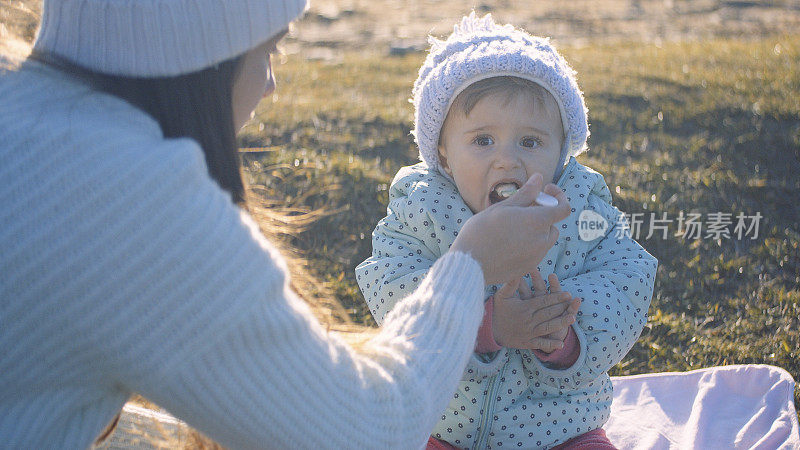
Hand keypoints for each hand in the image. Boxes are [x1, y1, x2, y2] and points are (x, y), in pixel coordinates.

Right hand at [450, 173, 570, 284]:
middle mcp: (542, 240)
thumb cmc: (482, 232)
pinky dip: (528, 244)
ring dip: (535, 230)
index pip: (564, 208)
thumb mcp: (502, 208)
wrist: (470, 264)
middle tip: (520, 210)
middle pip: (552, 224)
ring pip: (544, 239)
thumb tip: (539, 178)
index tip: (544, 191)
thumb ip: (525, 194)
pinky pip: (536, 252)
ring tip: (512, 228)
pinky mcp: (528, 267)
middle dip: (542, 215)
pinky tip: (507, 242)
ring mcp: (536, 256)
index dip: (558, 197)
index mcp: (537, 221)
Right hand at [492, 270, 577, 351]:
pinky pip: (540, 343)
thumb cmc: (497, 310)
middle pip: (548, 313)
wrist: (489, 330)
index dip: (556, 297)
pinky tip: (561, 344)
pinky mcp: (526, 342)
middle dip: (562, 308)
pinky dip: (550, 344)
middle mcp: (528, 320)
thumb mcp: (502, 295)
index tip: (567, 293)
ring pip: (547, 327)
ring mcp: (528, 332)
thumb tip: (517, 271)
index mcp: (524, 308)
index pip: (543, 301)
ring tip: (572, 319)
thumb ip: (511, 284)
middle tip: (573, 303)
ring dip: (561, 323)